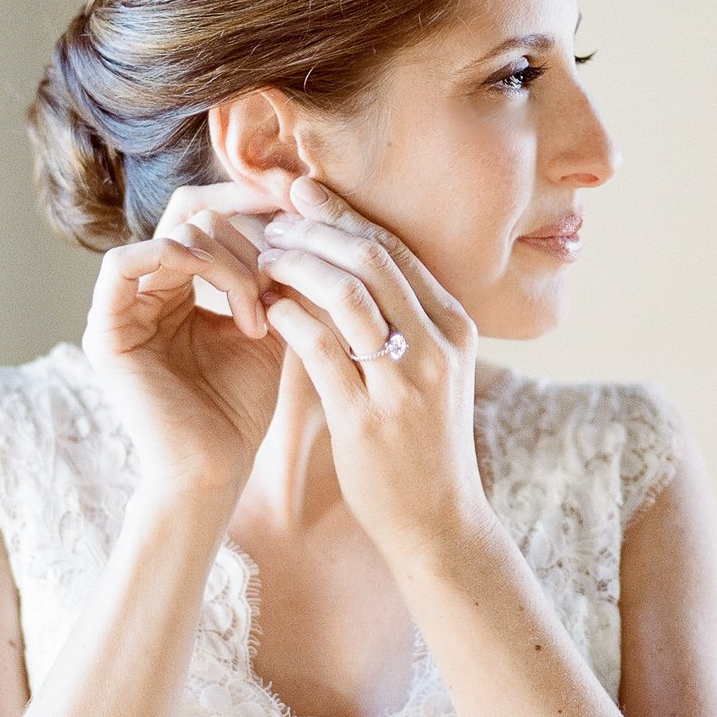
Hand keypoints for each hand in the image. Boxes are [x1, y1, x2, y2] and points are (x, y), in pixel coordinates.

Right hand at [80, 180, 288, 493]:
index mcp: (176, 289)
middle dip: (249, 240)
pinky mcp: (104, 330)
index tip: (297, 209)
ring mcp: (121, 309)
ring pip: (172, 235)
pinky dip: (185, 263)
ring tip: (263, 312)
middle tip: (282, 284)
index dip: (246, 203)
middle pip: (191, 216)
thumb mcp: (270, 328)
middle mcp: (144, 292)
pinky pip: (124, 262)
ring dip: (231, 263)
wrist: (215, 471)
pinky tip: (236, 303)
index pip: (202, 216)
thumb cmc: (241, 410)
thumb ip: (274, 274)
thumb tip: (301, 212)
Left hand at [255, 176, 489, 558]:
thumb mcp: (432, 373)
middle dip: (315, 229)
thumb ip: (405, 322)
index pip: (397, 248)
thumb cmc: (424, 444)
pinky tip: (263, 306)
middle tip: (271, 218)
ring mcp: (406, 382)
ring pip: (346, 293)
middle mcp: (437, 346)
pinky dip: (287, 315)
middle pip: (372, 258)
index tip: (303, 194)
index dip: (344, 215)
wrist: (438, 522)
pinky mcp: (368, 418)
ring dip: (296, 265)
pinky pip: (320, 347)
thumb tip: (354, 266)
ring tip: (261, 258)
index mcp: (456, 327)